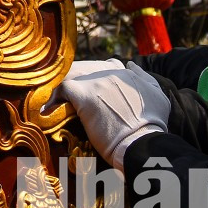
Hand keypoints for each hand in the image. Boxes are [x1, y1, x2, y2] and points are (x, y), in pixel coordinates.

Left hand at [54, 58, 171, 164]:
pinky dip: (53, 97)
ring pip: (72, 74)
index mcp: (126, 73)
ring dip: (64, 86)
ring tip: (55, 100)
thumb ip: (146, 78)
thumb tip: (131, 64)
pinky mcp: (84, 95)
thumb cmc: (153, 126)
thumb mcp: (159, 97)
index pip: (106, 66)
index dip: (97, 78)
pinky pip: (61, 88)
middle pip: (86, 69)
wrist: (143, 143)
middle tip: (70, 97)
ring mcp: (96, 82)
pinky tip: (48, 108)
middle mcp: (110, 73)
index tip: (93, 91)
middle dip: (78, 81)